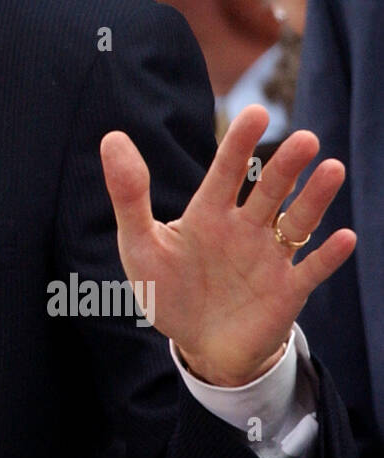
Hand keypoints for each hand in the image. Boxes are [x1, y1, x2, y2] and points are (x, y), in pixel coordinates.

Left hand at [99, 105, 355, 386]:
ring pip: (297, 222)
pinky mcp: (287, 291)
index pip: (227, 170)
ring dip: (315, 198)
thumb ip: (128, 195)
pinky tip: (345, 238)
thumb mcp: (139, 244)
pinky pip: (311, 270)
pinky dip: (328, 256)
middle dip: (287, 166)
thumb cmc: (168, 290)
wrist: (198, 346)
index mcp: (208, 213)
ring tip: (332, 169)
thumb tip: (112, 137)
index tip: (255, 111)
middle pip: (269, 190)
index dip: (240, 143)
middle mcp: (244, 228)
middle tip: (305, 139)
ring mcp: (269, 258)